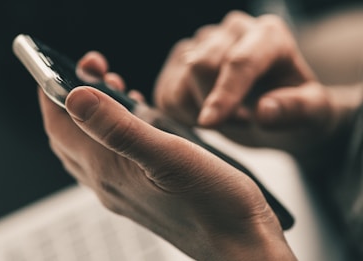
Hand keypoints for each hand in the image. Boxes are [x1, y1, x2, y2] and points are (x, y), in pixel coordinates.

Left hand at [38, 51, 295, 259]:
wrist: (239, 244)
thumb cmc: (213, 204)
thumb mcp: (168, 156)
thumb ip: (119, 128)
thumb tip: (75, 96)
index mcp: (108, 170)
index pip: (59, 126)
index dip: (51, 93)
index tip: (58, 65)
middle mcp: (109, 183)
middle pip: (70, 135)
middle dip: (71, 99)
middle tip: (92, 71)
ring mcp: (125, 190)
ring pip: (91, 146)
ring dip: (93, 114)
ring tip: (113, 86)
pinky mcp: (144, 192)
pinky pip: (114, 156)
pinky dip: (116, 131)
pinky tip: (137, 119)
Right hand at [153, 11, 344, 154]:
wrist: (273, 108)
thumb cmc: (294, 107)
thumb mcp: (314, 113)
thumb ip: (296, 110)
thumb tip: (264, 110)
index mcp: (269, 35)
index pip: (239, 61)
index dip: (223, 94)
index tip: (209, 124)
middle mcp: (233, 30)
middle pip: (201, 66)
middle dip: (213, 105)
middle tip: (239, 121)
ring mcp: (203, 42)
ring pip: (179, 79)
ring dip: (197, 110)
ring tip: (225, 117)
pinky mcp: (181, 58)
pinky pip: (165, 90)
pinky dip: (179, 111)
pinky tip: (203, 113)